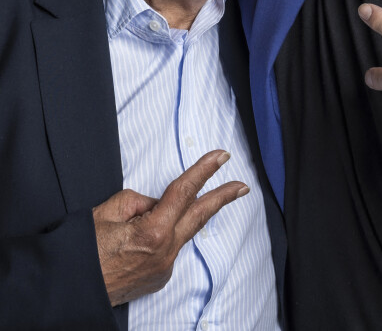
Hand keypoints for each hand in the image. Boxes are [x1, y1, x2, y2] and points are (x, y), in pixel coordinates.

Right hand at [93, 149, 247, 305]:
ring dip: (180, 217)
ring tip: (145, 216)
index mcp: (154, 231)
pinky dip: (161, 236)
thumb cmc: (84, 251)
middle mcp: (165, 252)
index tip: (221, 157)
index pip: (185, 192)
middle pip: (199, 215)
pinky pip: (168, 248)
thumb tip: (157, 203)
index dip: (205, 170)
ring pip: (181, 232)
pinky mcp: (159, 278)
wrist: (72, 291)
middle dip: (223, 197)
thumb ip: (140, 200)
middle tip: (242, 185)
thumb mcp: (108, 211)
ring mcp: (164, 269)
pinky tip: (139, 239)